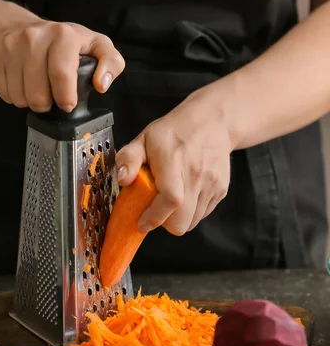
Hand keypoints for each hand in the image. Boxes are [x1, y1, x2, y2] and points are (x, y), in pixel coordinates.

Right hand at [0, 19, 124, 111]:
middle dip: (47, 104)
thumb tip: (101, 84)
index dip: (65, 97)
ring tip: (38, 90)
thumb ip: (111, 64)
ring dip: (30, 101)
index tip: (67, 105)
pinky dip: (14, 96)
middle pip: (37, 92)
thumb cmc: (67, 44)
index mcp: (62, 35)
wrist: (26, 29)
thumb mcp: (97, 47)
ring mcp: (9, 46)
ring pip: (19, 96)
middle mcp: (33, 36)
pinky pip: (4, 93)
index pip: (60, 73)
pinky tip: (22, 84)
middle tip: (52, 98)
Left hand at [115, 92, 231, 235]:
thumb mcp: (143, 139)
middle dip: (166, 222)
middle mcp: (196, 174)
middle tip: (157, 209)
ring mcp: (212, 183)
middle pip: (182, 222)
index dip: (155, 217)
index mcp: (173, 161)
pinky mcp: (221, 190)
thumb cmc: (173, 132)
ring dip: (179, 217)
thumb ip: (128, 159)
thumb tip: (123, 180)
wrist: (211, 123)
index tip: (142, 222)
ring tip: (172, 198)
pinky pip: (203, 214)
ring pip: (192, 222)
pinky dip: (192, 211)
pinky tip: (186, 193)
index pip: (171, 199)